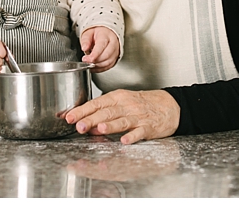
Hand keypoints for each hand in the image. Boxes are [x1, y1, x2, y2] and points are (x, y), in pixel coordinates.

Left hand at [64, 89, 179, 143]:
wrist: (169, 105)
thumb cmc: (142, 104)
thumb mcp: (122, 102)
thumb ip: (103, 112)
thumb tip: (85, 122)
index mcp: (117, 98)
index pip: (96, 103)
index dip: (82, 110)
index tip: (69, 117)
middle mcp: (126, 105)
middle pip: (106, 112)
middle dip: (91, 119)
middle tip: (79, 126)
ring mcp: (138, 116)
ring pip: (121, 121)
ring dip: (110, 126)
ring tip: (99, 129)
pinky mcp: (149, 127)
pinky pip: (139, 132)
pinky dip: (132, 136)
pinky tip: (125, 140)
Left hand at [79, 26, 119, 71]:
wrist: (107, 33)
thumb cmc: (98, 33)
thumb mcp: (89, 33)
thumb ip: (86, 40)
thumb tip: (84, 47)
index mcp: (106, 36)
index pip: (101, 46)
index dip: (94, 55)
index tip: (86, 59)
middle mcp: (113, 44)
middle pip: (106, 55)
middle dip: (95, 61)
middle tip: (86, 61)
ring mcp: (115, 52)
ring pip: (108, 62)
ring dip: (97, 66)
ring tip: (89, 64)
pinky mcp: (115, 58)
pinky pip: (109, 66)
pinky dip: (100, 69)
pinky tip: (94, 67)